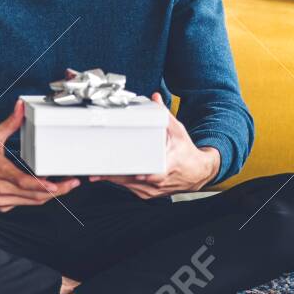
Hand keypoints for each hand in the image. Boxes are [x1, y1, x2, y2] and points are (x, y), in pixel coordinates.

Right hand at [0, 100, 80, 211]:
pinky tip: (45, 188)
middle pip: (33, 195)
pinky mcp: (1, 206)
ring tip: (65, 186)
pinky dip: (35, 196)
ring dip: (49, 195)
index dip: (41, 185)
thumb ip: (10, 122)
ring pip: (31, 201)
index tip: (57, 184)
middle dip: (56, 191)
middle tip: (72, 183)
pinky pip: (24, 203)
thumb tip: (20, 107)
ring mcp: (0, 200)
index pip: (22, 181)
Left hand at [89, 94, 220, 198]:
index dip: (128, 173)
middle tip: (96, 170)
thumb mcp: (178, 131)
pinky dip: (120, 182)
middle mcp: (157, 182)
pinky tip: (110, 176)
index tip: (115, 169)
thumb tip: (155, 98)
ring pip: (128, 187)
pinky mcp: (148, 194)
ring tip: (96, 173)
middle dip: (112, 175)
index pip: (144, 173)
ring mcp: (152, 191)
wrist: (198, 172)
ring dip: (113, 180)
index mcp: (165, 167)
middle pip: (130, 180)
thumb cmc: (186, 152)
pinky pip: (130, 189)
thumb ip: (164, 114)